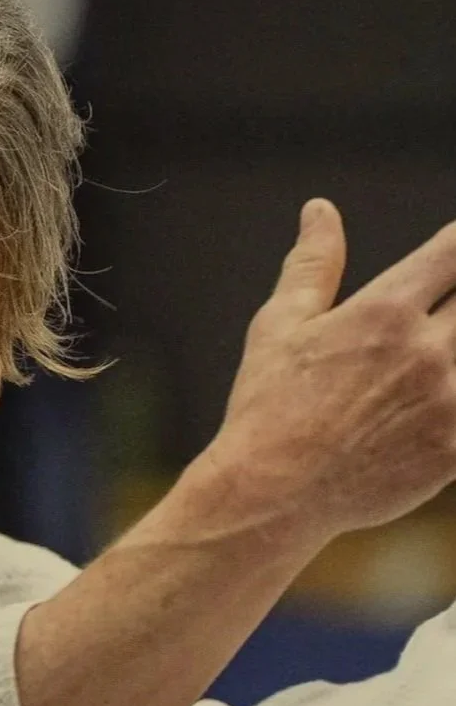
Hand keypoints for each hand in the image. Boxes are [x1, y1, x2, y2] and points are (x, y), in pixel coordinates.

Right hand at [212, 199, 455, 541]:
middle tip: (448, 312)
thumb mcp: (281, 325)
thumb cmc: (268, 409)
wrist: (272, 494)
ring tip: (442, 359)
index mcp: (385, 311)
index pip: (454, 252)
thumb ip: (313, 263)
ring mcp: (447, 403)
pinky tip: (445, 400)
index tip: (455, 253)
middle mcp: (426, 351)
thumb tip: (321, 212)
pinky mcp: (454, 451)